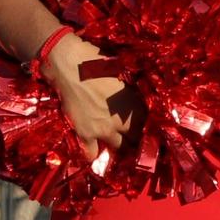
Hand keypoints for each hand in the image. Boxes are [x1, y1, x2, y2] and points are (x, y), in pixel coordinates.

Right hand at [41, 33, 136, 158]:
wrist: (70, 66)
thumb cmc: (99, 65)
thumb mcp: (124, 79)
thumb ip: (131, 96)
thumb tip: (135, 104)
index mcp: (136, 106)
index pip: (149, 126)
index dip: (146, 128)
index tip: (144, 129)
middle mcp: (124, 122)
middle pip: (136, 140)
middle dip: (135, 139)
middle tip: (131, 137)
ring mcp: (104, 130)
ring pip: (118, 148)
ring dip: (118, 146)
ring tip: (116, 143)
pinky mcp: (85, 134)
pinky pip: (91, 153)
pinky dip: (94, 154)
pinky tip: (96, 151)